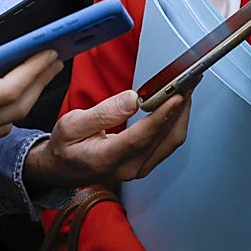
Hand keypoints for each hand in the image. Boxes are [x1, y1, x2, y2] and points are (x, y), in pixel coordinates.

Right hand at [0, 48, 61, 209]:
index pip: (8, 91)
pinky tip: (5, 96)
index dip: (32, 70)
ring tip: (38, 71)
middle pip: (16, 106)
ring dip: (28, 95)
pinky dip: (10, 109)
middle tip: (55, 56)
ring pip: (8, 119)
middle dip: (40, 81)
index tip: (49, 50)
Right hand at [24, 91, 192, 190]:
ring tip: (187, 87)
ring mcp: (139, 168)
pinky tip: (177, 104)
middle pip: (166, 138)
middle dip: (181, 107)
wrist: (61, 169)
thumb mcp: (72, 124)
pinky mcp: (145, 164)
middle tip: (189, 81)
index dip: (163, 115)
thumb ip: (103, 112)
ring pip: (171, 141)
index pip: (142, 137)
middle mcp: (128, 168)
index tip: (177, 95)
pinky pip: (168, 143)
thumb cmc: (66, 146)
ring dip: (182, 113)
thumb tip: (132, 99)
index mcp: (107, 158)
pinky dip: (175, 121)